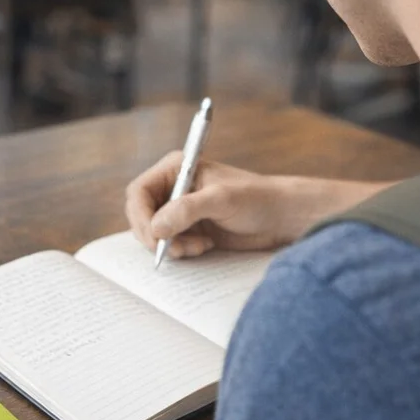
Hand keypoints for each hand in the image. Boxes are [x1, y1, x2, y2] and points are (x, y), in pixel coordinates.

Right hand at [125, 152, 387, 259]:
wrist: (281, 217)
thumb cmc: (256, 199)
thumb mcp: (220, 200)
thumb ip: (186, 210)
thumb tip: (156, 228)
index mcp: (176, 169)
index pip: (139, 192)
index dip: (141, 216)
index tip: (154, 236)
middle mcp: (173, 188)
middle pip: (142, 215)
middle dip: (155, 235)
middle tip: (173, 249)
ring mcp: (180, 211)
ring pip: (155, 234)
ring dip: (171, 245)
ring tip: (197, 246)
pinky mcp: (190, 230)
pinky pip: (171, 245)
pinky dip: (182, 251)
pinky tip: (204, 246)